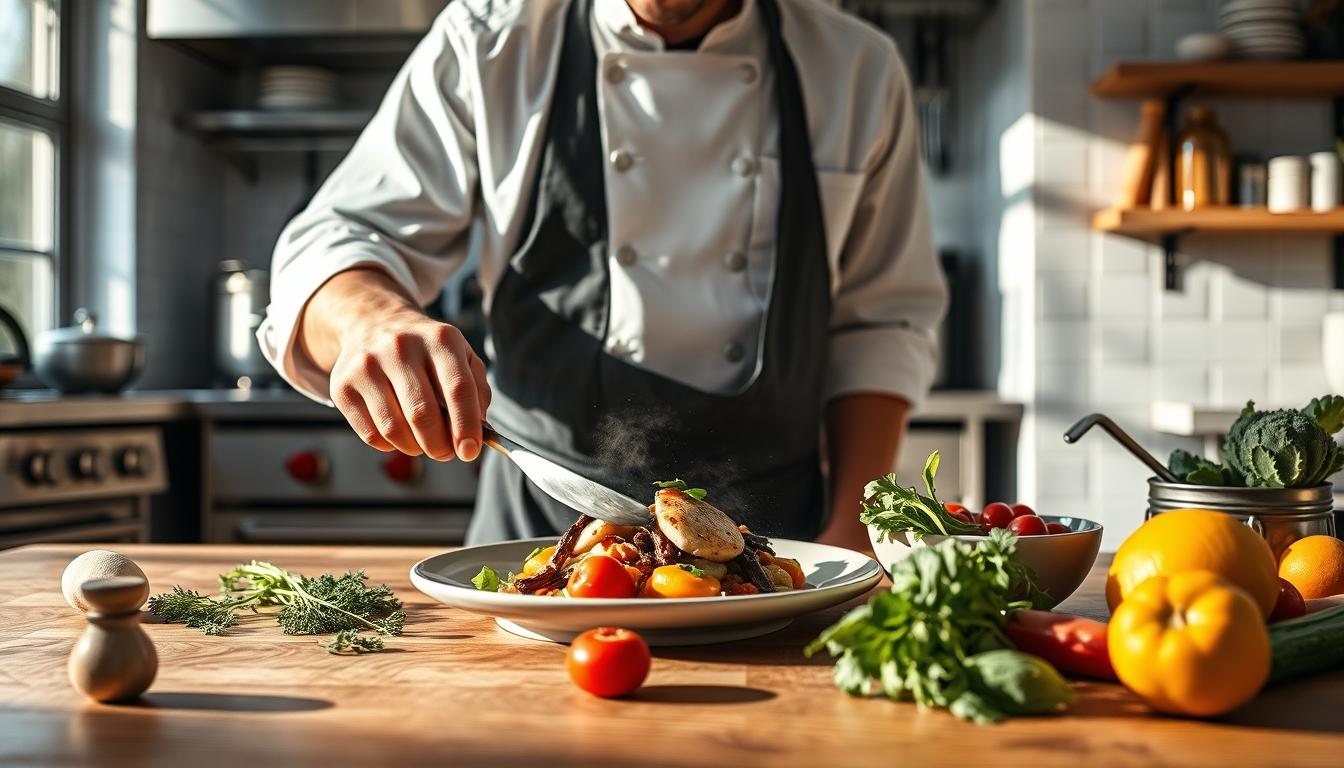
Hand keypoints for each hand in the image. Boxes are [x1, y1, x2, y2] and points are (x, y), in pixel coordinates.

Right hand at [327, 307, 490, 460]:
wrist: (374, 324)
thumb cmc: (427, 351)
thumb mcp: (461, 356)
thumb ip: (477, 392)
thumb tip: (478, 433)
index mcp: (440, 339)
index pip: (457, 389)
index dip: (466, 426)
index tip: (469, 451)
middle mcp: (400, 347)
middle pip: (423, 413)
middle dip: (439, 445)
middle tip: (446, 453)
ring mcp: (367, 365)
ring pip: (394, 429)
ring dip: (414, 448)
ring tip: (423, 444)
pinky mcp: (342, 385)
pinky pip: (371, 434)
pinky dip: (390, 445)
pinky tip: (399, 434)